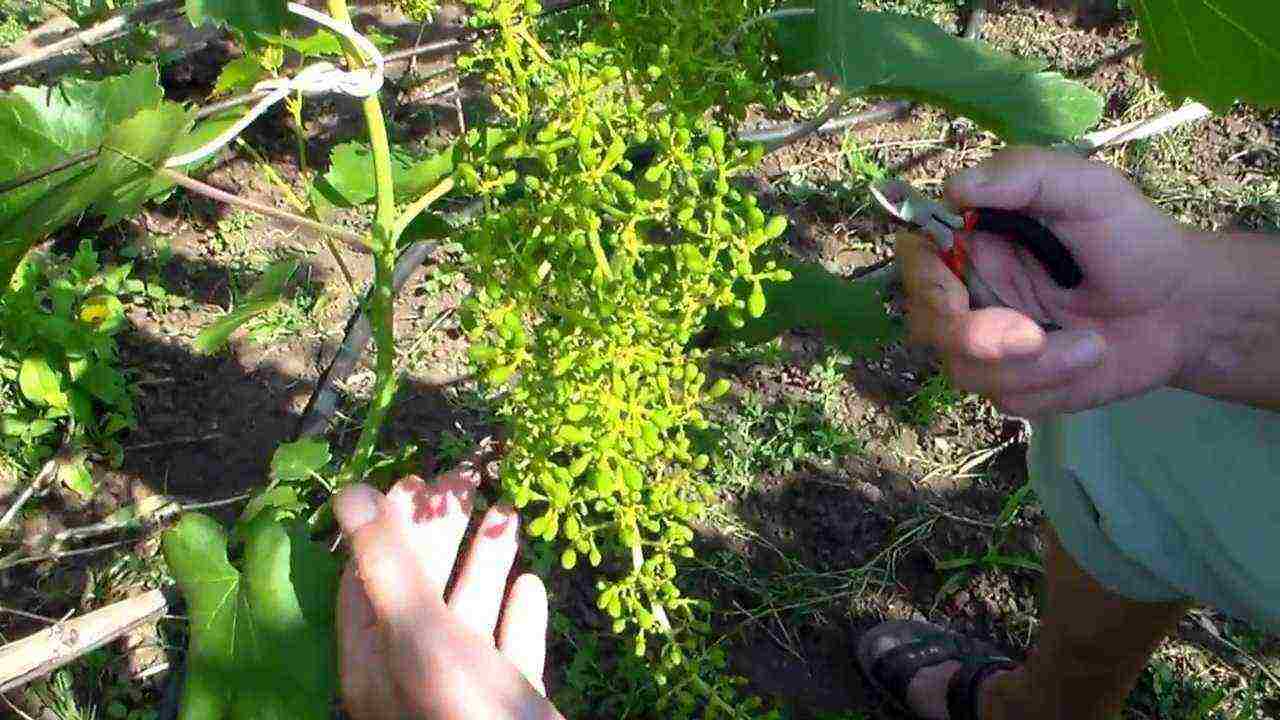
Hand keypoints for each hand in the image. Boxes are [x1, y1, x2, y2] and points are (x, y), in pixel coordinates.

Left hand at [334, 469, 563, 719]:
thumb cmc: (463, 711)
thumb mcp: (419, 632)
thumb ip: (387, 562)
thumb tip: (350, 492)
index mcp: (377, 656)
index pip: (370, 576)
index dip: (388, 526)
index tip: (417, 480)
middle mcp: (413, 670)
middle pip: (422, 584)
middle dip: (444, 529)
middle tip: (467, 478)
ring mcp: (463, 687)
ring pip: (469, 610)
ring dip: (487, 559)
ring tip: (509, 511)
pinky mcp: (506, 699)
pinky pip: (509, 647)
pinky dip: (519, 612)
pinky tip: (533, 583)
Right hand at [898, 146, 1200, 415]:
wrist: (1185, 310)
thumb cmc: (1134, 240)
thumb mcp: (1089, 189)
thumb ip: (1024, 174)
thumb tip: (954, 188)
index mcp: (976, 241)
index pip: (915, 257)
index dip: (923, 281)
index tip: (955, 295)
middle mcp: (972, 292)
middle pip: (927, 324)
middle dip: (975, 337)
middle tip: (1032, 335)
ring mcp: (990, 343)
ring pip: (964, 369)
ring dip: (1033, 365)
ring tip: (1092, 345)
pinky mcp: (1016, 384)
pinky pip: (1006, 397)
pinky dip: (1052, 382)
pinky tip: (1089, 359)